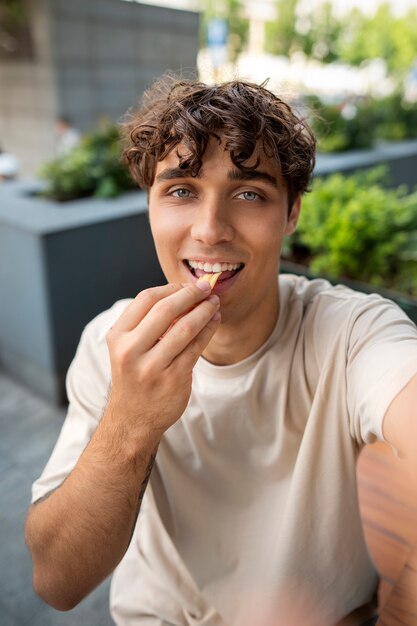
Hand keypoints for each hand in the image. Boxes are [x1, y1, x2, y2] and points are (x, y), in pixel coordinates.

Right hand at [105, 281, 219, 442]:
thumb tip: (184, 293)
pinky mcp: (173, 378)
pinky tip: (215, 321)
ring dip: (204, 311)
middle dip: (190, 294)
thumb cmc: (134, 376)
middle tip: (206, 287)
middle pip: (166, 309)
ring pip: (185, 328)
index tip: (186, 284)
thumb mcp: (128, 348)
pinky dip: (208, 330)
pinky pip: (196, 347)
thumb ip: (147, 323)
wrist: (133, 419)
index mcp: (118, 337)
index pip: (146, 299)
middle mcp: (131, 350)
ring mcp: (152, 366)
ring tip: (214, 303)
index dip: (170, 287)